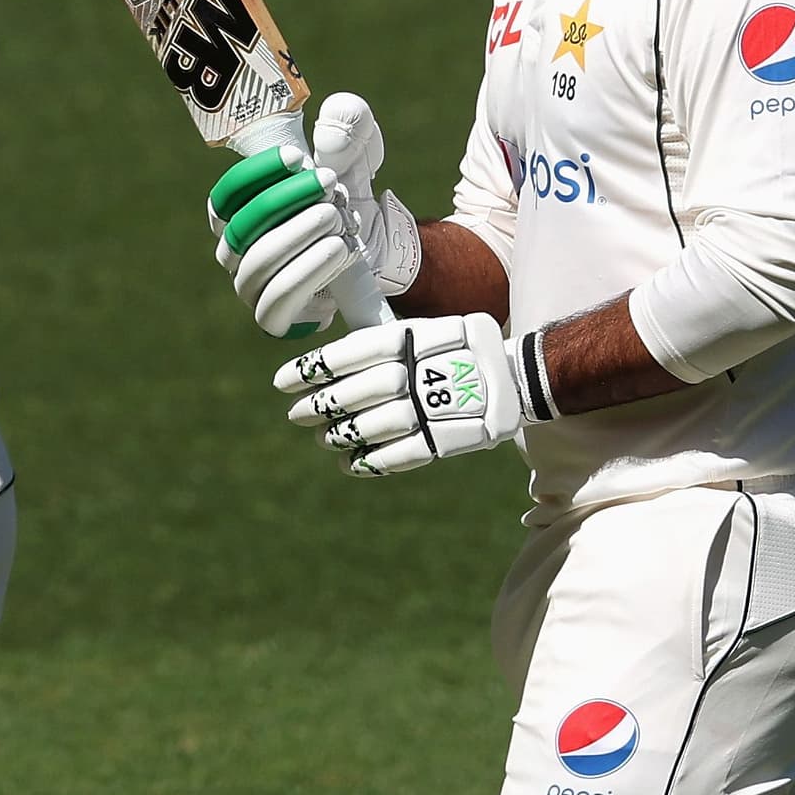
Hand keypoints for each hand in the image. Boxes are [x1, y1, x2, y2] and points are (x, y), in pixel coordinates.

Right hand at [205, 92, 417, 339]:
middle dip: (287, 202)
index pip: (227, 195)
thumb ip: (346, 131)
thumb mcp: (351, 158)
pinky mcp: (272, 318)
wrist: (375, 252)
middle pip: (244, 226)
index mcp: (236, 213)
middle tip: (329, 184)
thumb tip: (338, 115)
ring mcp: (250, 287)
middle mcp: (234, 251)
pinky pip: (278, 300)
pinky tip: (340, 251)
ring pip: (259, 263)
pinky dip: (309, 273)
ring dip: (299, 236)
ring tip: (339, 219)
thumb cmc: (346, 201)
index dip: (256, 174)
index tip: (296, 155)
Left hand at [275, 312, 537, 477]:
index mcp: (411, 337)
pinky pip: (402, 454)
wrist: (511, 376)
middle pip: (359, 391)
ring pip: (376, 424)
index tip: (283, 381)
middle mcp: (420, 370)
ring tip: (324, 438)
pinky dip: (372, 462)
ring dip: (343, 434)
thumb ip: (378, 343)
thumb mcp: (417, 332)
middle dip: (322, 405)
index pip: (351, 353)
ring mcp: (434, 406)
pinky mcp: (447, 439)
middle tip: (297, 415)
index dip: (313, 369)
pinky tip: (350, 462)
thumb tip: (324, 360)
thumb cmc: (451, 352)